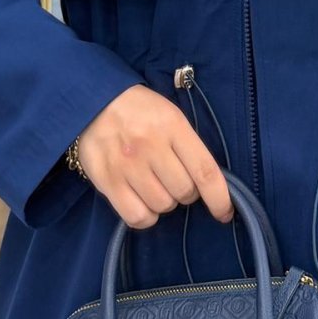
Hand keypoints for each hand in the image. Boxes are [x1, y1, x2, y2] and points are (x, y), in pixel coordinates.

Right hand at [78, 83, 234, 227]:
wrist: (93, 101)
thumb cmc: (139, 110)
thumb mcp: (170, 115)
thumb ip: (188, 145)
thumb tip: (207, 183)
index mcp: (172, 126)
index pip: (204, 170)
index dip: (219, 197)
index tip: (224, 212)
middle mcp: (150, 146)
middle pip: (184, 192)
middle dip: (186, 192)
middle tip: (175, 178)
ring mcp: (127, 166)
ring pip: (162, 206)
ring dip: (165, 202)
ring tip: (155, 184)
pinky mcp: (107, 181)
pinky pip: (137, 217)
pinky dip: (145, 216)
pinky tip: (143, 201)